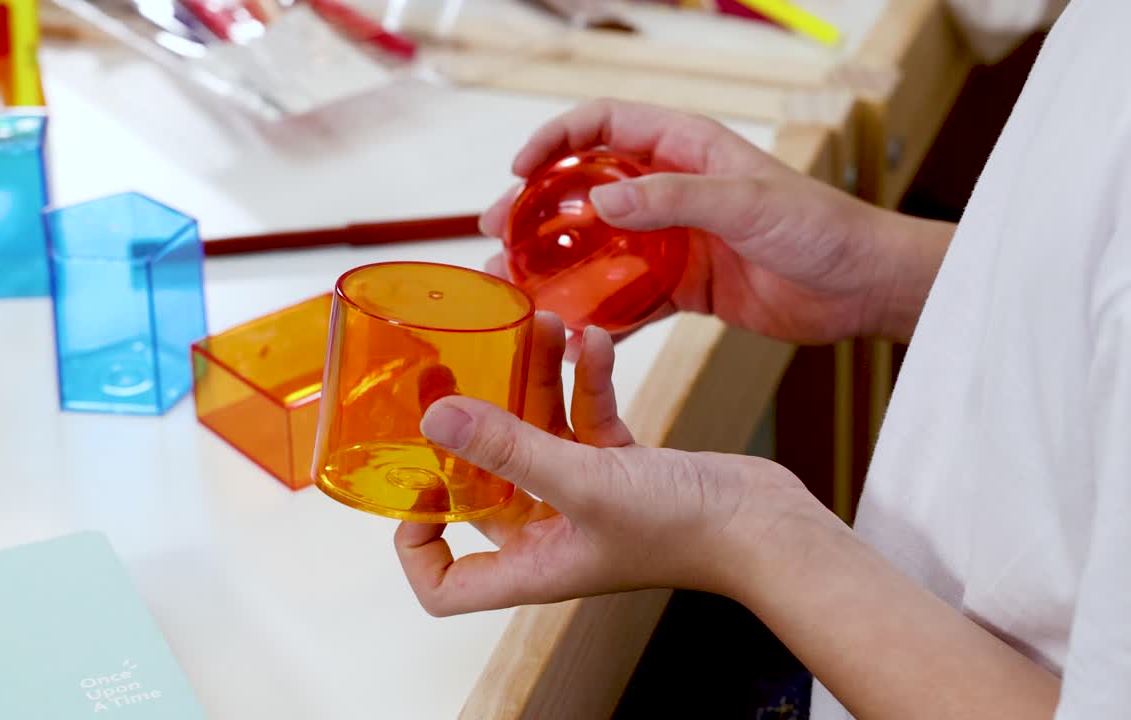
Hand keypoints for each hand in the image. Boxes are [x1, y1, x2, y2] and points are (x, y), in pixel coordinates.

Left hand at [393, 313, 814, 614]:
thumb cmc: (688, 530)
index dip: (417, 548)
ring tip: (534, 326)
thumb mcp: (585, 481)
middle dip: (469, 426)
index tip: (408, 489)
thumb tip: (437, 419)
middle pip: (485, 486)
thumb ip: (510, 447)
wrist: (769, 525)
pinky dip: (585, 382)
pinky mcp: (620, 468)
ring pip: (536, 437)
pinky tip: (592, 342)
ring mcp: (585, 499)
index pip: (446, 585)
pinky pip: (584, 419)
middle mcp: (551, 535)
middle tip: (449, 371)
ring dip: (532, 383)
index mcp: (532, 564)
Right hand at [481, 99, 946, 351]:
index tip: (519, 170)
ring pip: (599, 245)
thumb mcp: (746, 204)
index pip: (602, 126)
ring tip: (517, 285)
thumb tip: (599, 205)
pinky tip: (570, 327)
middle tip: (497, 233)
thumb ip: (673, 200)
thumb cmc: (821, 228)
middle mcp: (672, 189)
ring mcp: (673, 239)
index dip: (554, 140)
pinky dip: (598, 310)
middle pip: (585, 188)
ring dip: (558, 263)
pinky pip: (628, 295)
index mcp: (684, 148)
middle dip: (537, 208)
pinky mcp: (684, 285)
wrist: (861, 286)